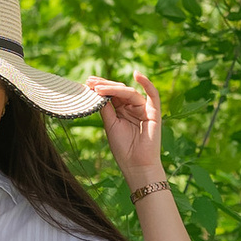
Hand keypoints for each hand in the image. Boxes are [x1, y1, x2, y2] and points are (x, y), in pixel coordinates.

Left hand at [87, 71, 166, 196]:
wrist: (136, 165)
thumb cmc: (123, 148)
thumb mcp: (110, 125)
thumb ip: (106, 108)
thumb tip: (97, 92)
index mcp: (122, 110)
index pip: (111, 94)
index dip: (100, 88)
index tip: (86, 83)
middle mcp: (133, 107)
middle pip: (119, 91)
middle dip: (104, 85)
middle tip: (89, 81)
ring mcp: (144, 108)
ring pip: (129, 92)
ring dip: (114, 88)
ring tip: (98, 87)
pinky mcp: (154, 112)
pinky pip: (153, 95)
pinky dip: (147, 83)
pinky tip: (137, 74)